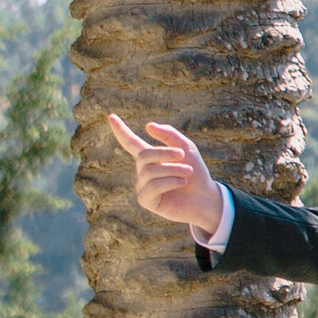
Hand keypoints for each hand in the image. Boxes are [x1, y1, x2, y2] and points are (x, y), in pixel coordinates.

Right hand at [108, 113, 224, 234]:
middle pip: (144, 155)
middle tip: (183, 155)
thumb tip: (148, 125)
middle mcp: (144, 171)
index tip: (111, 116)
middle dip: (165, 153)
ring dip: (173, 169)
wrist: (206, 198)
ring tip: (188, 173)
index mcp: (152, 158)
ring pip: (150, 171)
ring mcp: (143, 186)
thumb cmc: (196, 173)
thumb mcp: (186, 148)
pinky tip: (182, 183)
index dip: (121, 131)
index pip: (131, 143)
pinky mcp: (146, 200)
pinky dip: (170, 182)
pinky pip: (152, 186)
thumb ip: (169, 135)